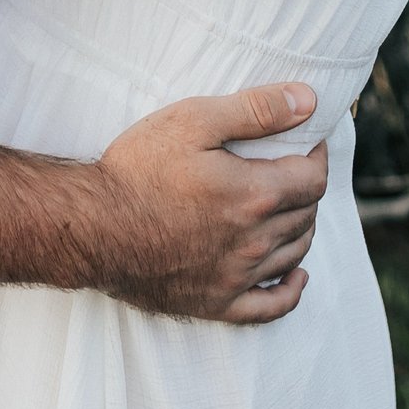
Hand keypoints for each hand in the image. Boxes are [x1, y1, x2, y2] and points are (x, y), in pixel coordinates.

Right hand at [78, 83, 326, 324]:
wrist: (92, 227)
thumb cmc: (138, 169)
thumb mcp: (193, 120)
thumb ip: (256, 110)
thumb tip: (308, 102)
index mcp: (254, 195)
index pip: (313, 179)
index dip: (315, 155)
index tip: (306, 141)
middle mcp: (254, 242)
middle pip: (306, 215)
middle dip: (306, 188)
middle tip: (291, 168)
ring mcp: (237, 278)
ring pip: (293, 254)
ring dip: (301, 228)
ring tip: (289, 206)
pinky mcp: (216, 304)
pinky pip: (270, 307)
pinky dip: (291, 291)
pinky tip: (296, 276)